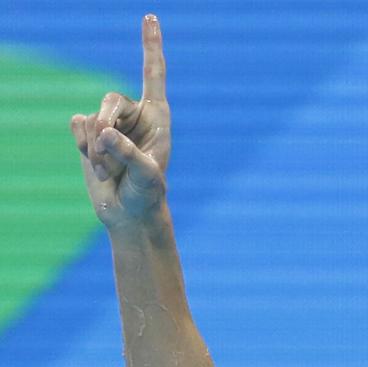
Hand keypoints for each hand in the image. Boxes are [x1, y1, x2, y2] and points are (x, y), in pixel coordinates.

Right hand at [69, 14, 170, 228]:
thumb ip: (128, 153)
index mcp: (157, 117)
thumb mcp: (147, 176)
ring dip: (96, 148)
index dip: (151, 46)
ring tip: (109, 170)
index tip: (151, 16)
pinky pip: (77, 125)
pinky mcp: (90, 133)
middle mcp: (134, 115)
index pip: (154, 74)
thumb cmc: (147, 194)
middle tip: (109, 158)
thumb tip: (104, 132)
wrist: (128, 213)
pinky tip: (96, 163)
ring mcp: (110, 122)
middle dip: (106, 130)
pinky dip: (83, 146)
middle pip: (110, 100)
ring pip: (92, 117)